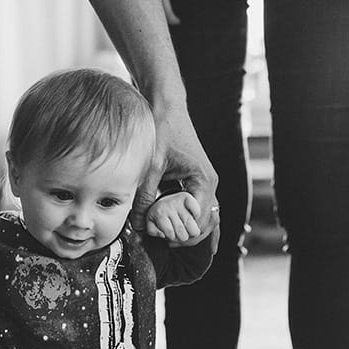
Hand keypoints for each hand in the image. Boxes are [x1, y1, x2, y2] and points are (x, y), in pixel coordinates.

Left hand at [133, 105, 220, 253]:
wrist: (167, 108)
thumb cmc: (162, 130)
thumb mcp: (150, 165)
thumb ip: (144, 196)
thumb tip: (139, 226)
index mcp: (204, 181)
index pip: (200, 220)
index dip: (183, 233)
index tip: (162, 238)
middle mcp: (209, 184)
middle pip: (206, 223)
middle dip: (186, 235)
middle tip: (163, 241)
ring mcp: (205, 184)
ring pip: (203, 218)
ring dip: (187, 229)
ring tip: (166, 239)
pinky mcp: (196, 183)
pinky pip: (198, 209)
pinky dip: (190, 222)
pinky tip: (182, 236)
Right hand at [142, 0, 204, 24]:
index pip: (163, 6)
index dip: (171, 17)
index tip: (177, 22)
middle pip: (150, 10)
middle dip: (158, 18)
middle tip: (165, 25)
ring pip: (140, 5)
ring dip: (147, 11)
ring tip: (153, 16)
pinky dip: (138, 2)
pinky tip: (140, 3)